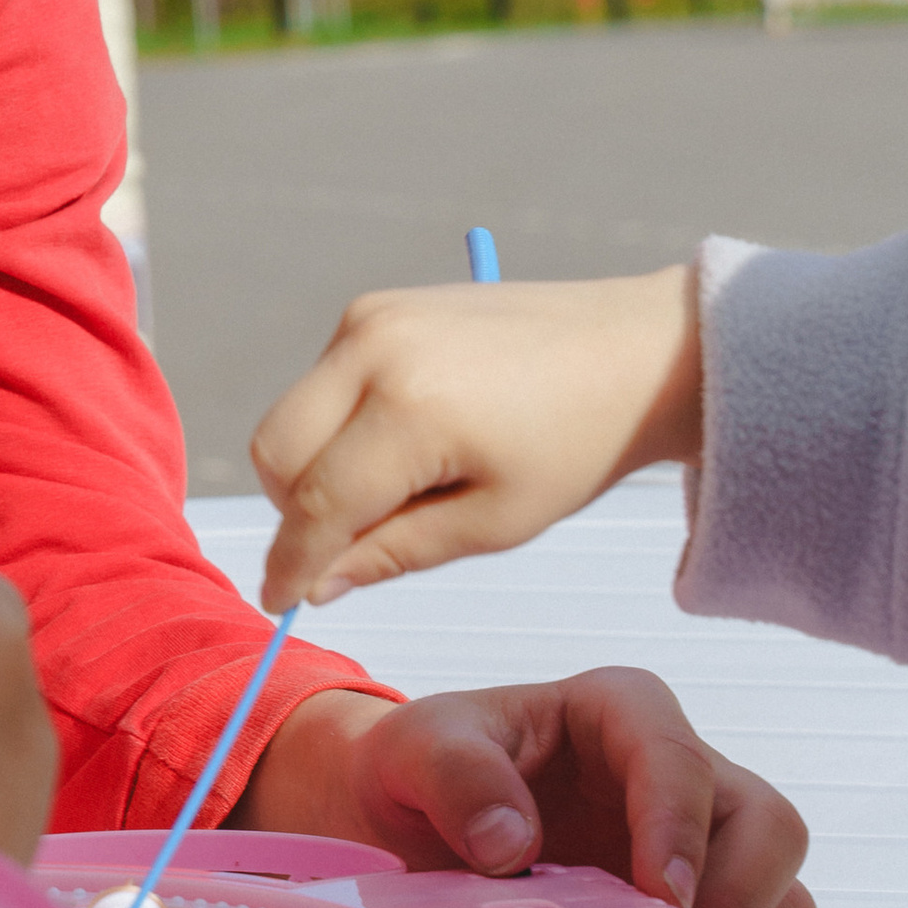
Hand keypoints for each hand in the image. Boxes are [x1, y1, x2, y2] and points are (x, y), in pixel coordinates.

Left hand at [235, 671, 817, 907]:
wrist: (402, 825)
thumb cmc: (420, 770)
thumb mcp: (413, 749)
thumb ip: (455, 773)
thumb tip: (510, 843)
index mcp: (622, 715)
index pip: (683, 758)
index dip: (680, 824)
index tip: (658, 894)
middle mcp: (680, 779)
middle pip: (770, 827)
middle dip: (740, 892)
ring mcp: (698, 853)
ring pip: (785, 896)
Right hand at [252, 269, 702, 609]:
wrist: (632, 350)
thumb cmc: (581, 440)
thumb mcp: (495, 522)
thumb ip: (395, 553)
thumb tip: (318, 583)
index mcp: (409, 408)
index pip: (316, 504)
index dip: (293, 562)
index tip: (282, 600)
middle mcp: (372, 348)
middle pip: (275, 451)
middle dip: (297, 512)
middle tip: (355, 545)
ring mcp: (368, 318)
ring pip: (291, 416)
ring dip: (318, 468)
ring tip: (406, 488)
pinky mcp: (373, 307)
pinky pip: (322, 383)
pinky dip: (340, 427)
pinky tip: (411, 441)